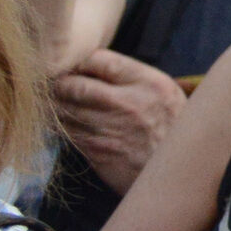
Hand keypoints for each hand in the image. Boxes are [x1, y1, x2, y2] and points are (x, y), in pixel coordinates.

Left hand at [53, 46, 188, 190]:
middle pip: (76, 85)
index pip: (100, 60)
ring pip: (66, 111)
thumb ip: (132, 78)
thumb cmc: (170, 127)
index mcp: (147, 82)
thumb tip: (92, 65)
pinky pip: (68, 133)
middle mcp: (128, 103)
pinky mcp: (97, 152)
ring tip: (53, 101)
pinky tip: (62, 122)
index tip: (73, 65)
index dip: (80, 60)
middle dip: (60, 83)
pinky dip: (61, 126)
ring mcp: (110, 129)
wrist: (177, 170)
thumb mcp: (164, 92)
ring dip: (56, 105)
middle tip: (54, 83)